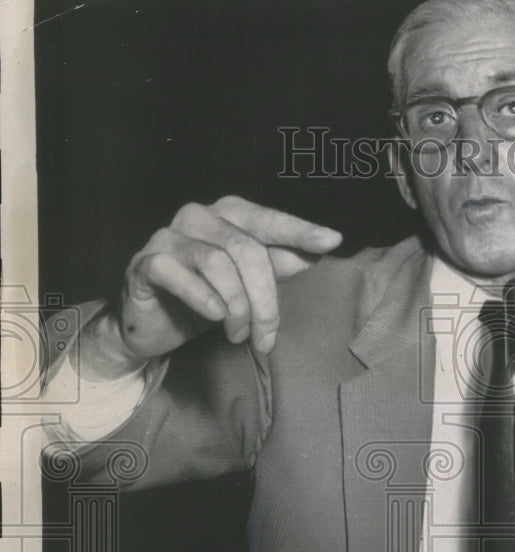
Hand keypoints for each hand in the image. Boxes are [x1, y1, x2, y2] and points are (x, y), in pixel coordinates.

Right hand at [85, 196, 341, 377]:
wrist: (153, 328)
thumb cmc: (208, 299)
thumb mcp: (251, 286)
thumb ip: (279, 266)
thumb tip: (317, 253)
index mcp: (229, 214)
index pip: (269, 219)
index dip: (300, 230)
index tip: (332, 240)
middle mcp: (199, 216)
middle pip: (247, 249)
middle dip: (265, 299)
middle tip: (267, 337)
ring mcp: (169, 236)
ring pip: (218, 264)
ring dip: (236, 307)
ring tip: (238, 335)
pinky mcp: (145, 262)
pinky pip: (179, 274)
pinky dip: (203, 298)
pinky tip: (215, 316)